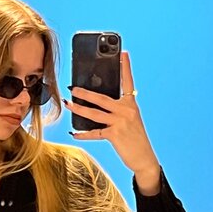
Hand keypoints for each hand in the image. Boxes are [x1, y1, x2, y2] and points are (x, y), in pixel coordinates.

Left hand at [63, 50, 159, 178]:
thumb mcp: (130, 119)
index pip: (128, 82)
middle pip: (102, 98)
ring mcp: (121, 122)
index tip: (123, 53)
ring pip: (94, 113)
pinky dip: (83, 134)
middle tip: (72, 88)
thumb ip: (117, 110)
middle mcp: (126, 110)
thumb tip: (96, 103)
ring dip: (79, 109)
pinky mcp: (115, 135)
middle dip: (85, 92)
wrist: (144, 157)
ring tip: (68, 104)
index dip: (125, 67)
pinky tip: (74, 132)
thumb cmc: (135, 138)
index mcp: (131, 104)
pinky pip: (95, 132)